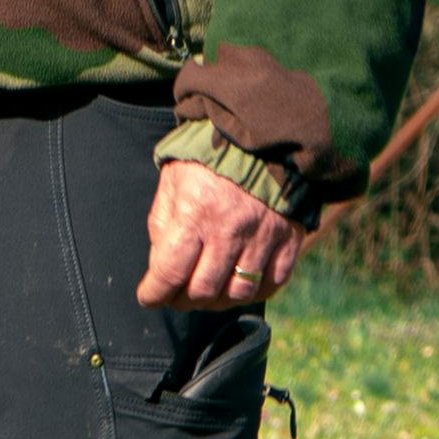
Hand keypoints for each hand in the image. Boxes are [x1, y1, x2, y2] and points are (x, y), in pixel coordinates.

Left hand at [137, 159, 306, 310]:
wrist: (261, 135)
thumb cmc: (208, 159)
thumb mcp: (172, 182)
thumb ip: (162, 224)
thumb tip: (161, 266)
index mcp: (195, 212)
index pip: (170, 272)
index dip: (155, 293)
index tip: (149, 297)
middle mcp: (230, 229)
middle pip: (204, 290)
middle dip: (182, 301)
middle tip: (175, 297)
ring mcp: (263, 236)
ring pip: (239, 292)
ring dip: (217, 302)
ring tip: (205, 296)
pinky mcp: (289, 237)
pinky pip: (273, 282)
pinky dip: (254, 293)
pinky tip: (238, 288)